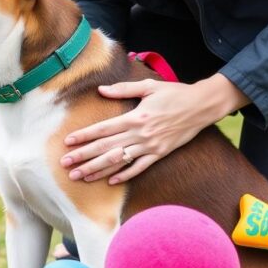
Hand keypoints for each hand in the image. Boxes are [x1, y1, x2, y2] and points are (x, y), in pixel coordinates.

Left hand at [59, 74, 246, 184]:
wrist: (202, 106)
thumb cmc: (174, 93)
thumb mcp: (149, 86)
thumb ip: (123, 89)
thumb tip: (101, 90)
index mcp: (135, 116)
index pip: (103, 129)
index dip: (84, 136)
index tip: (67, 142)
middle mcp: (141, 134)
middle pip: (106, 148)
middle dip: (84, 157)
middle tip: (65, 165)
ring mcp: (151, 146)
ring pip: (119, 161)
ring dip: (98, 169)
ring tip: (80, 176)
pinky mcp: (161, 153)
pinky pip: (140, 167)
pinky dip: (125, 175)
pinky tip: (110, 181)